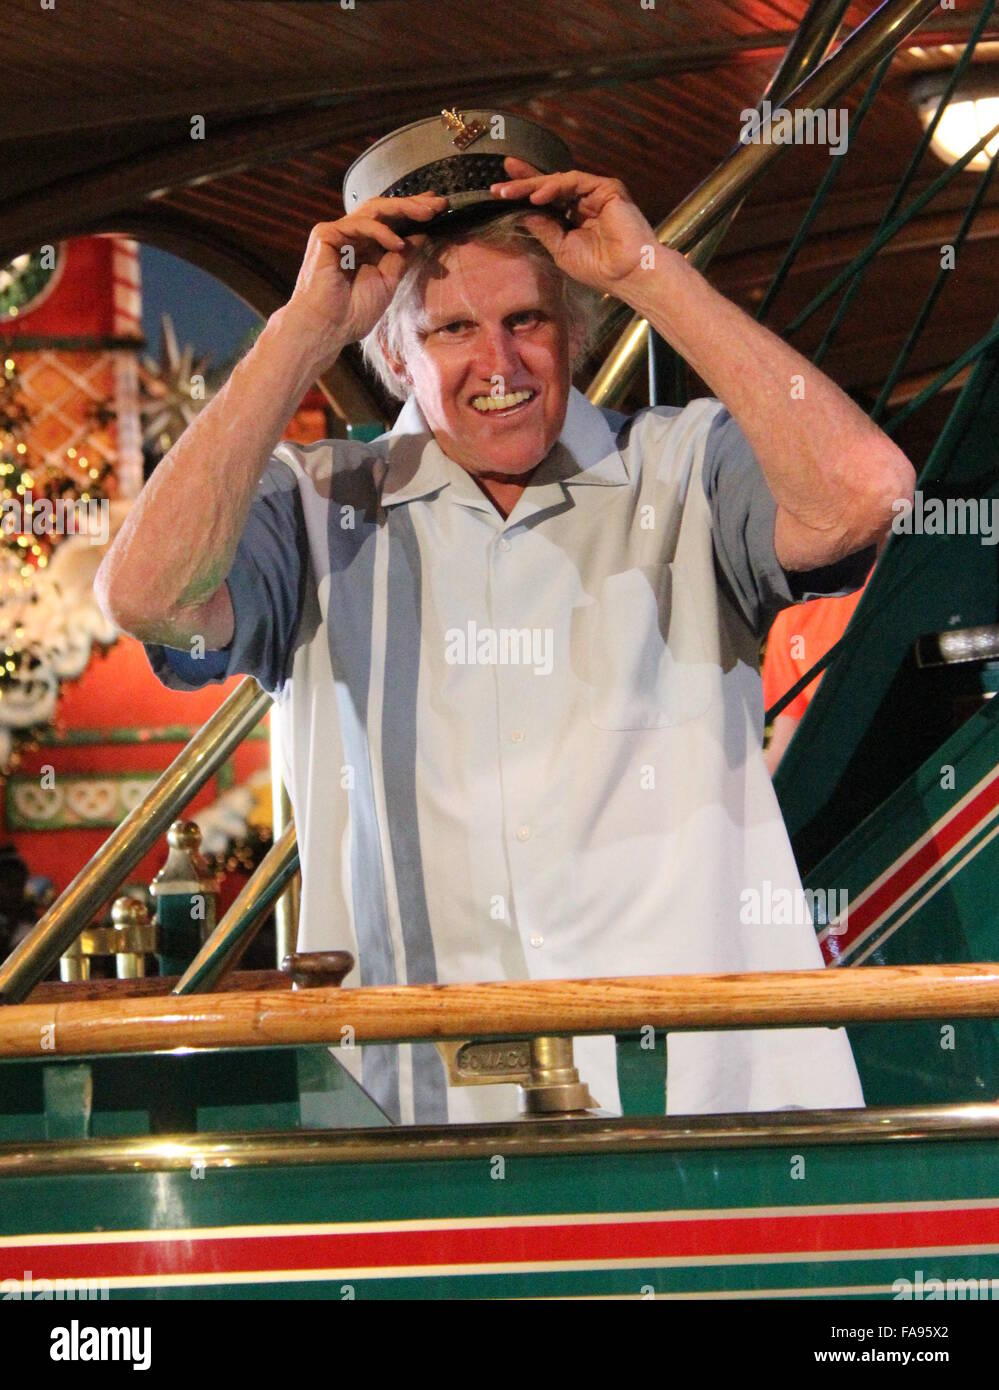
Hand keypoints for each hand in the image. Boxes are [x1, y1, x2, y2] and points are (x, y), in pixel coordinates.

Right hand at [283, 191, 448, 367]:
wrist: (327, 328)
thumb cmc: (353, 313)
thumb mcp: (388, 281)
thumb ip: (401, 257)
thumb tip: (421, 235)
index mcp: (365, 247)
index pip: (391, 221)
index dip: (413, 212)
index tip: (439, 208)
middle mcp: (351, 236)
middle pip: (384, 210)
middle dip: (413, 205)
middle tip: (439, 204)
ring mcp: (338, 233)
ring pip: (374, 210)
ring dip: (403, 209)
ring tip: (427, 214)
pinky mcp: (326, 234)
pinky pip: (360, 225)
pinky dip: (381, 232)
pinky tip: (399, 243)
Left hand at [491, 157, 658, 292]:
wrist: (626, 273)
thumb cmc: (598, 269)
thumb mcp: (561, 249)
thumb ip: (544, 228)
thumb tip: (522, 212)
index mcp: (575, 219)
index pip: (546, 201)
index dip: (524, 194)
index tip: (500, 191)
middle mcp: (585, 203)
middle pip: (550, 186)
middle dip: (523, 183)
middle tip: (498, 185)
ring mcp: (596, 194)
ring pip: (559, 181)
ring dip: (532, 185)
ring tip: (509, 193)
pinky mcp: (607, 188)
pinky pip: (575, 181)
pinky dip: (554, 187)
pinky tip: (536, 197)